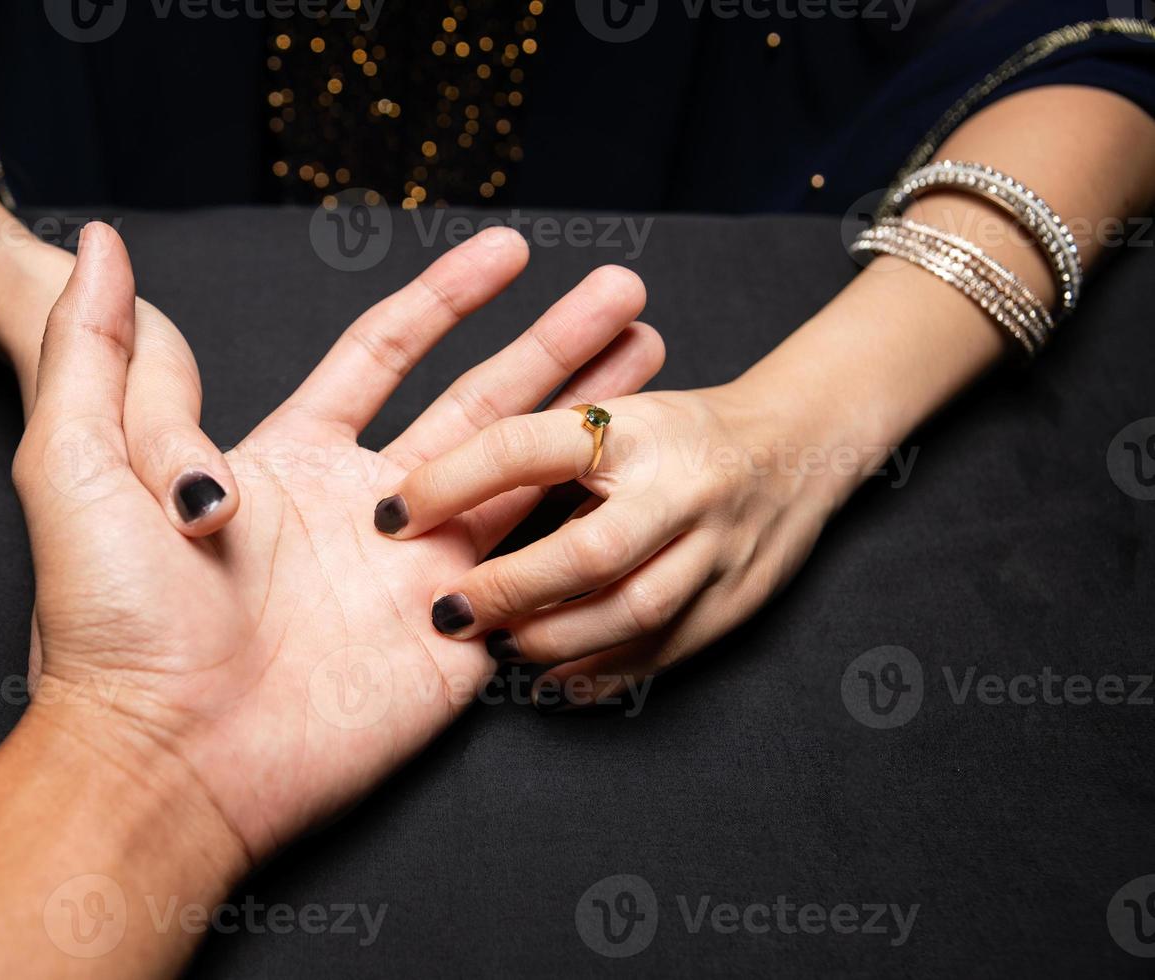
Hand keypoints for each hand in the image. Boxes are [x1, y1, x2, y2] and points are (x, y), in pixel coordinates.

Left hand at [16, 222, 661, 862]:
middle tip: (624, 289)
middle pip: (483, 400)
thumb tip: (102, 241)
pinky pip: (531, 567)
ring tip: (654, 356)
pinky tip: (638, 476)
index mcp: (292, 457)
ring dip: (592, 416)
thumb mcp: (74, 462)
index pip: (388, 352)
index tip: (510, 247)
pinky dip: (586, 518)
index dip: (451, 297)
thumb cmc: (110, 620)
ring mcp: (418, 571)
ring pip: (526, 471)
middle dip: (555, 344)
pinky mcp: (455, 635)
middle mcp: (367, 506)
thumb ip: (94, 346)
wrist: (164, 759)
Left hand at [374, 382, 857, 710]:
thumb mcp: (615, 415)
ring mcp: (717, 552)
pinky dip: (598, 672)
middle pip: (586, 553)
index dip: (450, 481)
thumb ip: (539, 449)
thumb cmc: (678, 432)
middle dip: (508, 589)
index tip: (391, 514)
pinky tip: (550, 678)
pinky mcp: (735, 605)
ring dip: (551, 640)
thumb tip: (426, 488)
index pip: (523, 447)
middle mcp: (680, 488)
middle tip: (447, 611)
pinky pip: (659, 655)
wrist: (804, 446)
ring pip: (627, 615)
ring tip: (496, 645)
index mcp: (635, 428)